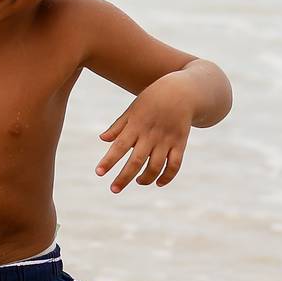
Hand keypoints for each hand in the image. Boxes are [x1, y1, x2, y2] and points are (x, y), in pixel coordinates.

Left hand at [96, 74, 194, 192]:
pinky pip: (174, 165)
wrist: (182, 91)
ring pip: (155, 166)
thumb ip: (118, 126)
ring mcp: (166, 140)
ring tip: (137, 182)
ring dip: (145, 179)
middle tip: (113, 190)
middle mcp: (150, 135)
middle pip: (136, 161)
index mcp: (136, 125)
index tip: (99, 172)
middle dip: (123, 177)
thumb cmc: (152, 99)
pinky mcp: (180, 144)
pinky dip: (167, 177)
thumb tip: (102, 139)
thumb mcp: (133, 109)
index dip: (109, 161)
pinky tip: (158, 183)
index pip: (119, 146)